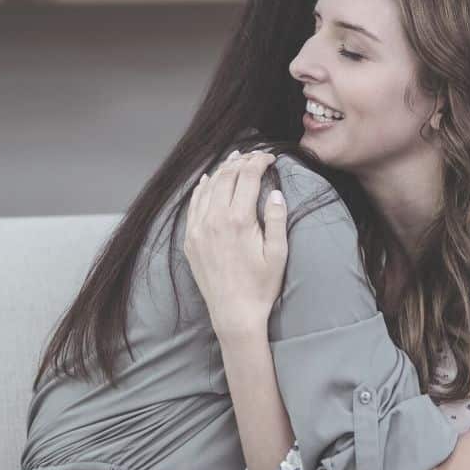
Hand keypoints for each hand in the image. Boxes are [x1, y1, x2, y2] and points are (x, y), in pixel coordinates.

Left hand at [184, 149, 286, 338]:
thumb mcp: (278, 253)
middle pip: (226, 177)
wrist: (234, 313)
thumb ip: (276, 219)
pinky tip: (208, 181)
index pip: (247, 177)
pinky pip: (194, 206)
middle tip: (254, 155)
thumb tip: (275, 192)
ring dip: (222, 171)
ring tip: (234, 161)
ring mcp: (198, 229)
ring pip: (208, 188)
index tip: (270, 158)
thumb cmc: (261, 286)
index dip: (259, 161)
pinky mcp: (190, 239)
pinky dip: (202, 189)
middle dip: (241, 161)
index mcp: (239, 220)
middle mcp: (214, 220)